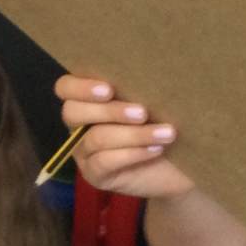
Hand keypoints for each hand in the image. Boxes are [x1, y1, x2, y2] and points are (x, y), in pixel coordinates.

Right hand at [53, 74, 196, 200]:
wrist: (179, 169)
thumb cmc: (164, 125)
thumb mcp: (153, 103)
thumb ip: (141, 89)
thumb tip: (150, 70)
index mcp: (88, 100)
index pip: (65, 87)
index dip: (80, 87)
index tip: (109, 90)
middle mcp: (80, 125)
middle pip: (72, 112)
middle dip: (108, 111)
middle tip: (142, 113)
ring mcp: (84, 152)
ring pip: (95, 138)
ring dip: (133, 134)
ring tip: (166, 133)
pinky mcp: (94, 175)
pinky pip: (104, 162)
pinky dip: (132, 154)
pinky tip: (156, 149)